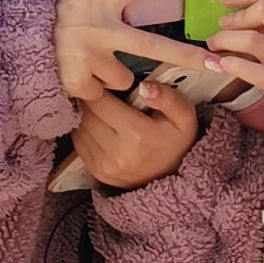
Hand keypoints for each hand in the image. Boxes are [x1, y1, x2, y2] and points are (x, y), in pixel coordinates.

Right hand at [54, 0, 211, 102]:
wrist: (20, 45)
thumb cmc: (63, 20)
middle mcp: (94, 24)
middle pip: (151, 46)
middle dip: (187, 57)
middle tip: (216, 65)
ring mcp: (86, 53)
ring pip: (126, 77)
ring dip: (116, 76)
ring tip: (92, 64)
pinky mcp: (78, 80)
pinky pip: (106, 92)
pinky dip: (97, 89)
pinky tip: (80, 77)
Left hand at [70, 77, 200, 188]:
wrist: (171, 177)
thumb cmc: (176, 142)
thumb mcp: (184, 116)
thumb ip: (168, 97)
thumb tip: (144, 87)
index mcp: (137, 134)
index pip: (99, 101)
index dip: (100, 88)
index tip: (109, 85)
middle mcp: (117, 153)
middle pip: (86, 114)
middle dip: (92, 100)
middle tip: (105, 96)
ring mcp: (104, 165)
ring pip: (80, 127)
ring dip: (87, 115)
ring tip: (103, 111)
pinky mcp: (97, 172)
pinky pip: (79, 142)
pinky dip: (85, 131)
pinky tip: (99, 126)